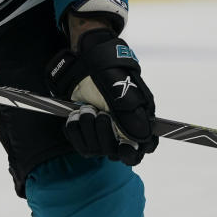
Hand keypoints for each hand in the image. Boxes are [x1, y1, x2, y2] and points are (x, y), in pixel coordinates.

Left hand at [47, 27, 157, 163]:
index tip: (123, 147)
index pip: (140, 151)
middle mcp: (119, 132)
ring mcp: (101, 133)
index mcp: (136, 123)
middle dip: (104, 134)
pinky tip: (76, 114)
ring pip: (94, 149)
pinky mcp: (83, 131)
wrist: (85, 63)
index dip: (132, 153)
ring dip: (87, 126)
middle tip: (100, 114)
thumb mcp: (123, 92)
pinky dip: (74, 127)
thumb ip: (133, 117)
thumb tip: (142, 139)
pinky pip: (77, 142)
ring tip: (87, 108)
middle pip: (114, 153)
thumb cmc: (109, 74)